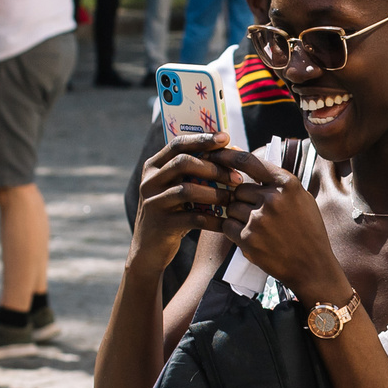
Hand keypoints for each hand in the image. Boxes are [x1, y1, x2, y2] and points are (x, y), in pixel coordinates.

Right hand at [127, 133, 247, 275]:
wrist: (149, 250)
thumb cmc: (173, 213)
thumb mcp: (178, 188)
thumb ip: (197, 171)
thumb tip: (233, 150)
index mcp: (154, 167)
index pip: (178, 144)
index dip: (202, 139)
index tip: (226, 138)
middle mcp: (149, 181)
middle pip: (182, 163)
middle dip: (214, 168)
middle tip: (237, 178)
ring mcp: (153, 202)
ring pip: (187, 190)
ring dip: (215, 194)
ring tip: (232, 199)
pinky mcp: (161, 224)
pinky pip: (192, 218)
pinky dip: (212, 220)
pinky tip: (226, 223)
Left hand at [218, 148, 352, 303]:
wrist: (312, 266)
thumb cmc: (308, 231)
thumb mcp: (302, 199)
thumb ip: (278, 182)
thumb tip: (249, 164)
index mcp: (287, 185)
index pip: (249, 162)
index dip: (228, 156)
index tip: (215, 153)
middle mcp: (272, 199)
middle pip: (239, 189)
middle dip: (243, 199)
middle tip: (257, 213)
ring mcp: (259, 219)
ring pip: (232, 207)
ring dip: (238, 215)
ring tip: (258, 227)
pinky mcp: (248, 239)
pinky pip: (227, 226)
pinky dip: (233, 230)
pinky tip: (250, 237)